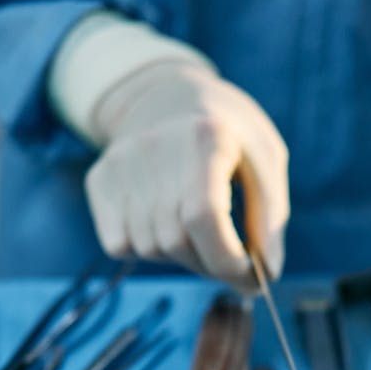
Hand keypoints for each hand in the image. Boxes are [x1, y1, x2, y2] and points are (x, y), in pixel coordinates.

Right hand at [84, 60, 289, 290]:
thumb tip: (267, 273)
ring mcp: (120, 165)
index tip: (250, 275)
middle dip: (211, 264)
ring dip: (182, 256)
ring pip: (150, 249)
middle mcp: (154, 148)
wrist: (167, 94)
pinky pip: (120, 245)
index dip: (227, 260)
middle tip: (231, 259)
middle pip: (177, 241)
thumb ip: (270, 218)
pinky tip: (166, 221)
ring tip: (198, 228)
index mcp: (205, 137)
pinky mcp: (100, 181)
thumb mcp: (266, 160)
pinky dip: (148, 249)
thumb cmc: (229, 134)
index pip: (204, 217)